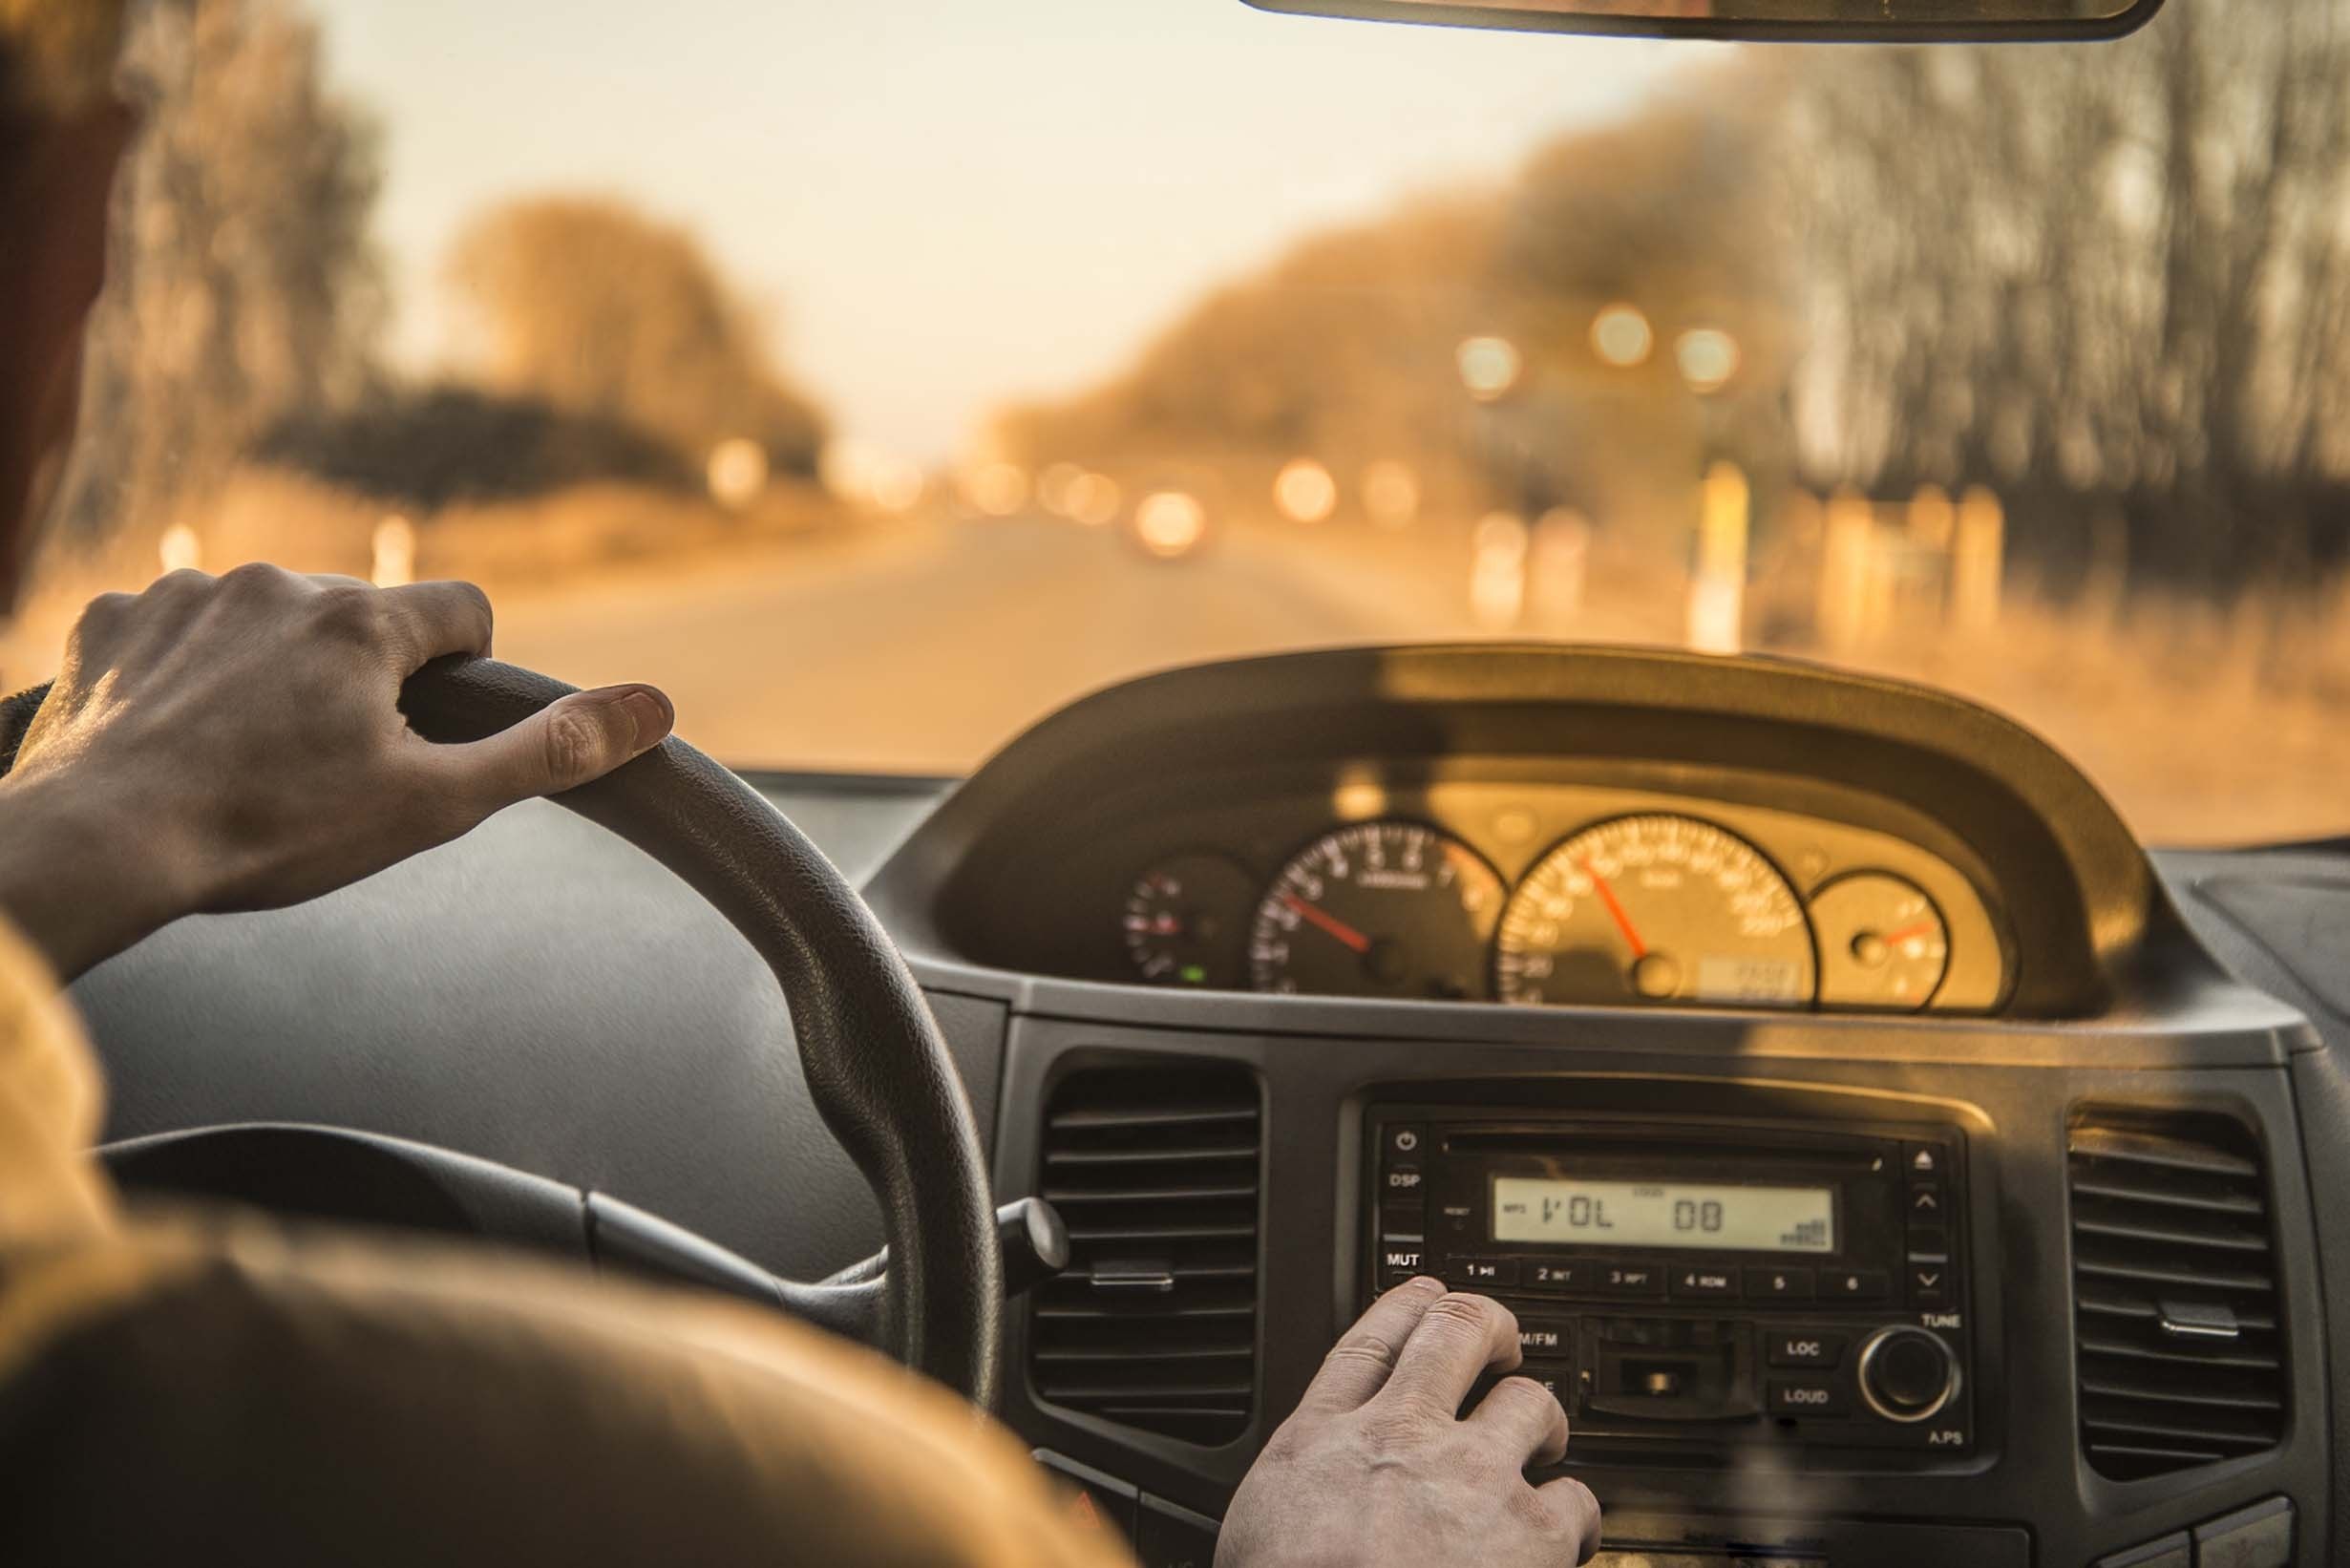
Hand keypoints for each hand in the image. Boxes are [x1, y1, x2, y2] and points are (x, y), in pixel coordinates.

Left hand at [0, 564, 672, 977]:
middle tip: (326, 766)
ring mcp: (184, 594)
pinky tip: (173, 737)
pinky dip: (181, 673)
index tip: (433, 725)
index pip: (463, 610)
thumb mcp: (433, 805)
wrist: (98, 846)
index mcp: (363, 623)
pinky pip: (169, 629)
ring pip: (263, 620)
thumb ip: (549, 752)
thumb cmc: (267, 830)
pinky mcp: (110, 619)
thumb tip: (655, 707)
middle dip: (358, 679)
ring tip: (242, 758)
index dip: (466, 670)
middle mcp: (276, 584)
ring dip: (268, 671)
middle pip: (359, 616)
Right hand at [1217, 1278, 1600, 1567]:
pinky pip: (1576, 1499)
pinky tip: (1565, 1532)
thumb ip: (1299, 1488)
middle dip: (1488, 1325)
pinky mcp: (1530, 1534)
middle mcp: (1400, 1439)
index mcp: (1320, 1441)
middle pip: (1456, 1333)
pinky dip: (1574, 1515)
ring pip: (1530, 1403)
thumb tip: (1307, 1500)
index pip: (1369, 1340)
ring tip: (1542, 1443)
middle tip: (1502, 1344)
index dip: (1406, 1307)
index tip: (1426, 1298)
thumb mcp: (1259, 1529)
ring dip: (1540, 1419)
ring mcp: (1470, 1478)